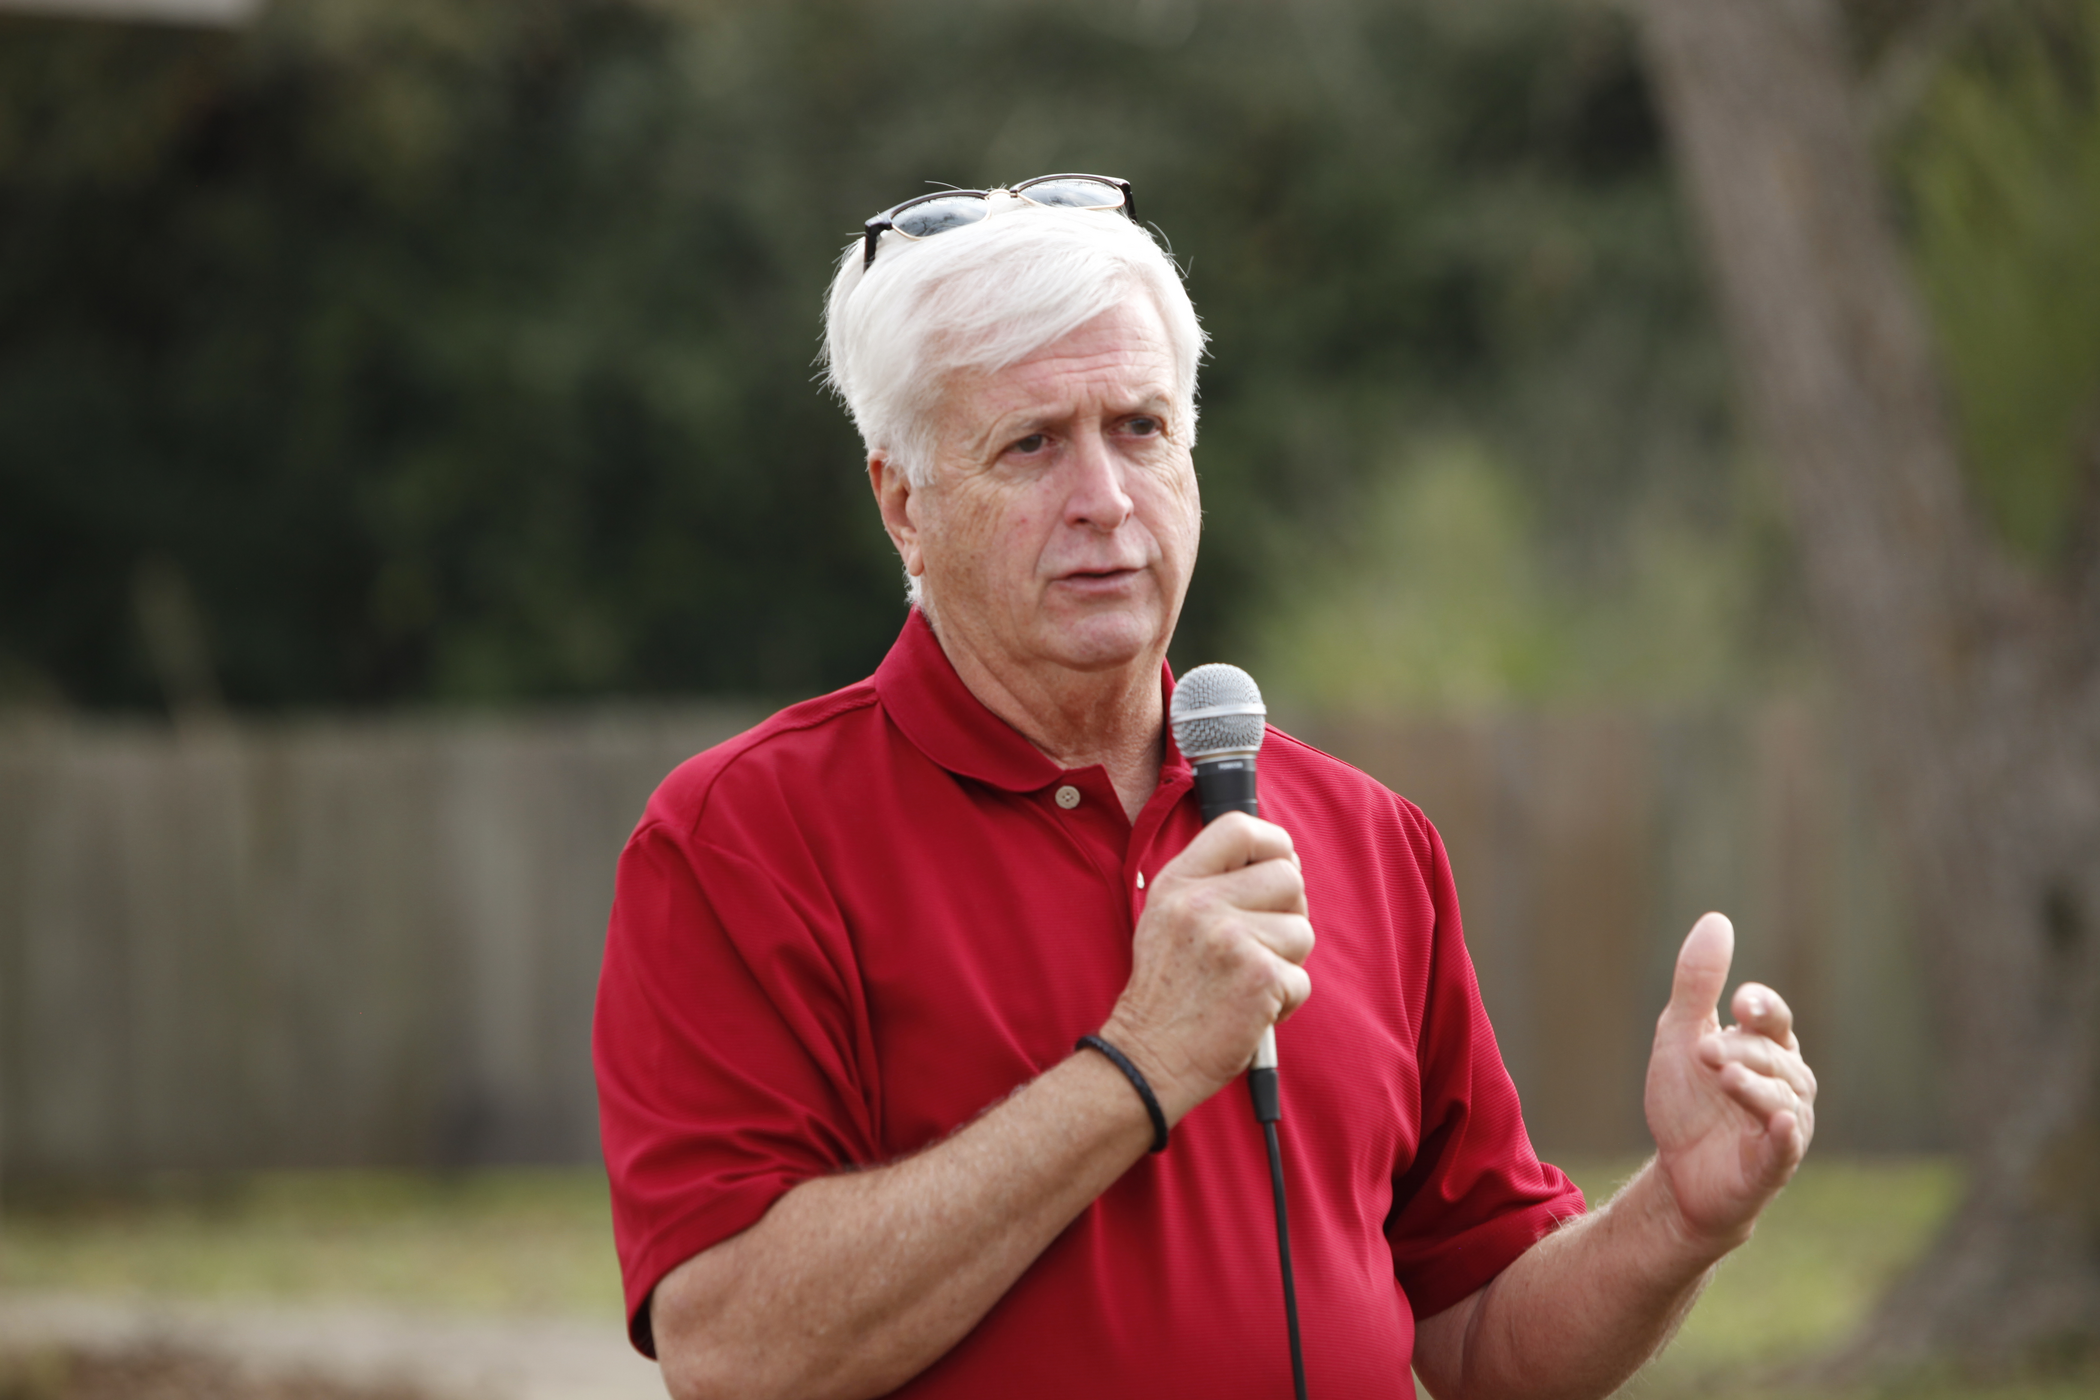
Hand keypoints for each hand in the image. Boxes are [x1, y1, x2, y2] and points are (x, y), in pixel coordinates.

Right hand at [1099, 812, 1313, 1120]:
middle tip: (1260, 944)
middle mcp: (1203, 902)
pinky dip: (1284, 1001)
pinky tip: (1250, 1010)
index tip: (1280, 864)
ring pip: (1302, 931)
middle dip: (1288, 912)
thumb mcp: (1165, 918)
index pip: (1239, 827)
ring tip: (1247, 982)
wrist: (1147, 1057)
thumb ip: (1209, 882)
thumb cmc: (1164, 993)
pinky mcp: (1260, 977)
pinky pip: (1301, 978)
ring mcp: (1232, 938)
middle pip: (1289, 877)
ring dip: (1286, 961)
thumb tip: (1278, 859)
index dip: (1273, 843)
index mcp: (1178, 882)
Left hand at [1645, 912, 1815, 1251]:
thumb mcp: (1681, 1035)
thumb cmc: (1687, 1101)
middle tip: (1703, 1052)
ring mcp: (1784, 1125)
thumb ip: (1698, 983)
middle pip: (1772, 1058)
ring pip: (1779, 1098)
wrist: (1678, 1174)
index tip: (1740, 1002)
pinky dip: (1783, 1133)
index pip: (1773, 1019)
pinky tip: (1778, 1121)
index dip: (1762, 1008)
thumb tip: (1717, 920)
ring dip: (1753, 1087)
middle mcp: (1786, 1084)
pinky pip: (1786, 1146)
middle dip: (1740, 1052)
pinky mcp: (1773, 1164)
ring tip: (1724, 1077)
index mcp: (1766, 1049)